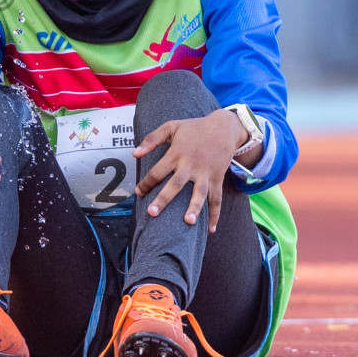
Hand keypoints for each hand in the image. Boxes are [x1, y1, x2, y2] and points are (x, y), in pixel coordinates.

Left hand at [130, 109, 246, 232]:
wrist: (224, 128)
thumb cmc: (194, 128)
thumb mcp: (171, 127)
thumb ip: (151, 139)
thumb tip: (134, 153)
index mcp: (177, 153)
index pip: (157, 170)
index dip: (146, 182)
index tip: (138, 193)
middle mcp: (191, 165)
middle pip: (175, 184)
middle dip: (164, 199)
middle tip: (152, 213)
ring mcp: (205, 173)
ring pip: (199, 193)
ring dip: (194, 208)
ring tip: (188, 222)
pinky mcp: (217, 179)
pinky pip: (217, 198)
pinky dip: (215, 214)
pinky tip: (211, 229)